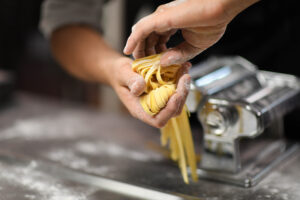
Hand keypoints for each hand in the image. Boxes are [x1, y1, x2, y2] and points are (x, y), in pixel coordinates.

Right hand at [109, 57, 190, 127]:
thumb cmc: (118, 74)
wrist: (119, 70)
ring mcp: (159, 100)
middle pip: (173, 111)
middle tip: (185, 77)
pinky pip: (176, 89)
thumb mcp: (122, 73)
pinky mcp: (164, 91)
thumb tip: (141, 87)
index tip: (175, 95)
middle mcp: (152, 108)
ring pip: (177, 100)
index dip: (169, 111)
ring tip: (184, 70)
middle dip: (181, 96)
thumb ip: (131, 80)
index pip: (159, 120)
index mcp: (140, 109)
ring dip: (183, 86)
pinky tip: (182, 67)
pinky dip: (181, 79)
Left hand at [123, 0, 258, 65]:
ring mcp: (161, 18)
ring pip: (141, 35)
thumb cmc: (212, 23)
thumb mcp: (193, 46)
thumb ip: (178, 55)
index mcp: (173, 23)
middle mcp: (164, 19)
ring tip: (136, 63)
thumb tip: (163, 63)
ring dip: (138, 49)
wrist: (221, 9)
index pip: (157, 40)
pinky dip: (133, 41)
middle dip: (144, 53)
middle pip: (147, 38)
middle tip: (143, 66)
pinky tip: (128, 51)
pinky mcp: (160, 18)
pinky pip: (141, 30)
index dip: (154, 53)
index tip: (153, 65)